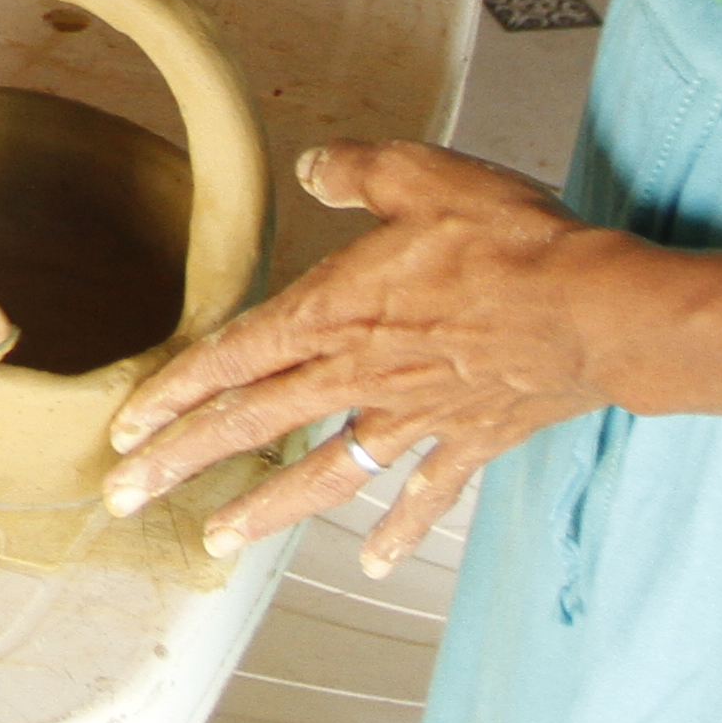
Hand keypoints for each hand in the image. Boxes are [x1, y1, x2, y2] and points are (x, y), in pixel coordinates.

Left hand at [99, 141, 621, 575]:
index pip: (232, 358)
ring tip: (216, 541)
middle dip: (182, 463)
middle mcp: (361, 374)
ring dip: (265, 511)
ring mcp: (413, 415)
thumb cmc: (510, 242)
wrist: (596, 311)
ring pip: (321, 475)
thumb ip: (355, 172)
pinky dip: (397, 528)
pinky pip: (422, 494)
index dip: (172, 392)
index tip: (125, 428)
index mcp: (336, 312)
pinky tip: (372, 557)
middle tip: (125, 497)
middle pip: (253, 426)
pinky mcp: (468, 440)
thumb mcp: (421, 176)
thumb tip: (312, 165)